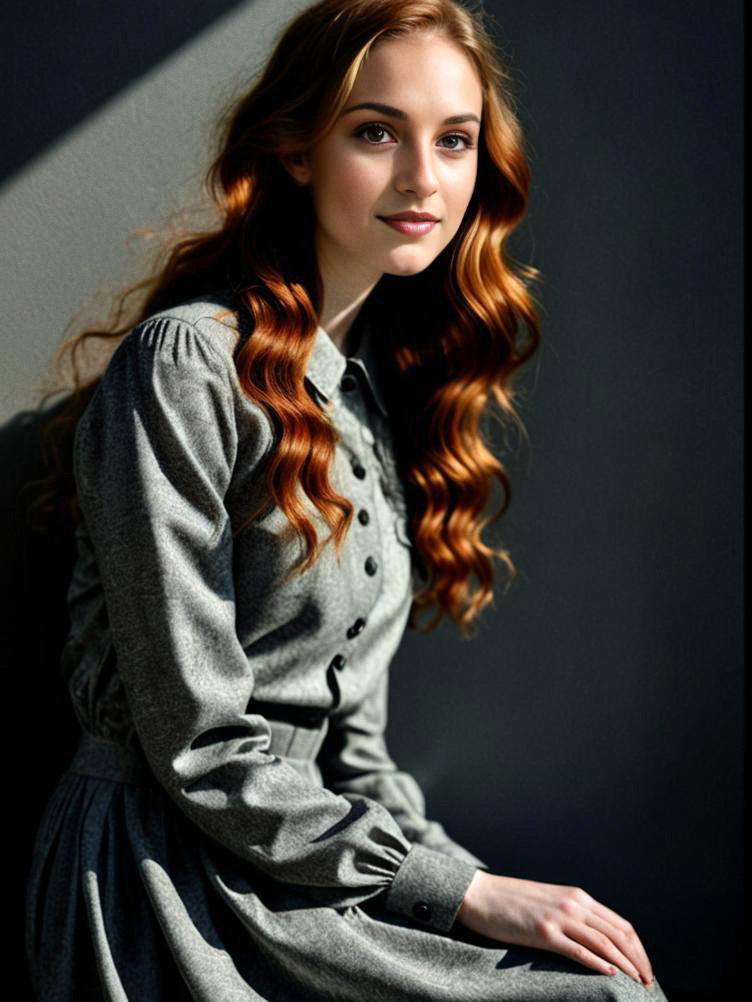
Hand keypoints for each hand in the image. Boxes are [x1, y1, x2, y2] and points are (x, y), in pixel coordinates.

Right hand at [456, 870, 653, 987]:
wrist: (481, 894)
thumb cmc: (514, 902)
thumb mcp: (551, 902)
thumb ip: (574, 915)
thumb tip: (597, 941)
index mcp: (578, 896)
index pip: (621, 924)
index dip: (638, 949)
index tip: (646, 969)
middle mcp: (573, 904)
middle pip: (619, 934)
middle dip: (639, 961)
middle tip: (648, 983)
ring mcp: (559, 917)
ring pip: (604, 943)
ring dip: (626, 965)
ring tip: (638, 984)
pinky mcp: (543, 932)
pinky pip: (578, 951)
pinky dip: (598, 964)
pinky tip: (610, 975)